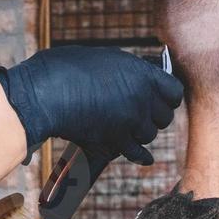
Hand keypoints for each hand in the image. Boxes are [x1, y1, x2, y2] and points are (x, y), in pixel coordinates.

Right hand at [0, 47, 183, 163]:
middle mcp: (142, 95)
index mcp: (141, 72)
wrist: (44, 91)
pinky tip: (144, 158)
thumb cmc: (64, 69)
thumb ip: (125, 72)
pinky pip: (137, 152)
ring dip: (140, 134)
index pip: (174, 91)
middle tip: (142, 116)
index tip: (160, 100)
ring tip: (129, 130)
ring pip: (149, 134)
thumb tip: (135, 77)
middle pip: (164, 116)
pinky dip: (140, 156)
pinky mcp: (116, 138)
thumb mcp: (103, 60)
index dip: (167, 97)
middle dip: (153, 118)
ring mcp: (131, 118)